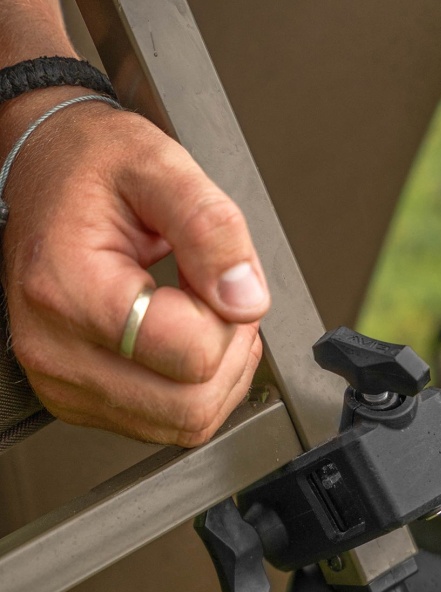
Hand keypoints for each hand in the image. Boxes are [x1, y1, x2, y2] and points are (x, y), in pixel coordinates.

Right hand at [0, 98, 268, 445]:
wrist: (42, 173)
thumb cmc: (91, 169)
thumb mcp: (160, 167)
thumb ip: (213, 230)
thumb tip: (246, 299)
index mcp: (69, 289)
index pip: (195, 355)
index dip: (230, 319)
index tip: (218, 279)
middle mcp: (56, 349)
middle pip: (193, 405)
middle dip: (229, 353)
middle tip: (217, 298)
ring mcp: (64, 383)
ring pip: (186, 423)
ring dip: (216, 375)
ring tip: (198, 314)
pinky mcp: (77, 400)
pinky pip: (167, 423)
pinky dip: (194, 388)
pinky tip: (184, 340)